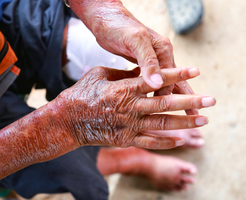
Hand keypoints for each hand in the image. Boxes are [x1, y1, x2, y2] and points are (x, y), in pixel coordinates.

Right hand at [58, 66, 214, 148]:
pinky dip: (166, 142)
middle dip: (191, 102)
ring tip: (202, 121)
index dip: (177, 74)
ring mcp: (129, 126)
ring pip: (162, 125)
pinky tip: (179, 140)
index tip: (195, 70)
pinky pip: (150, 142)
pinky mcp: (125, 139)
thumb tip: (142, 73)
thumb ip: (123, 74)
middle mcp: (130, 107)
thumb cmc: (82, 93)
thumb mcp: (101, 75)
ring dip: (184, 123)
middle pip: (166, 104)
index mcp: (124, 88)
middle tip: (210, 101)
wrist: (68, 120)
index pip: (157, 80)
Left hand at [69, 0, 196, 113]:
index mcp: (163, 50)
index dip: (166, 97)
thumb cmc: (119, 28)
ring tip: (181, 113)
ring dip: (173, 97)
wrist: (106, 20)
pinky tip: (157, 100)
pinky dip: (158, 91)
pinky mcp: (144, 63)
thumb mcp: (134, 41)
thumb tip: (158, 84)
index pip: (170, 80)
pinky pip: (155, 80)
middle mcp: (161, 56)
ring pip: (167, 83)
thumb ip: (147, 61)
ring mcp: (154, 60)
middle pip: (177, 82)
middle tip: (194, 116)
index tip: (163, 113)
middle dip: (185, 100)